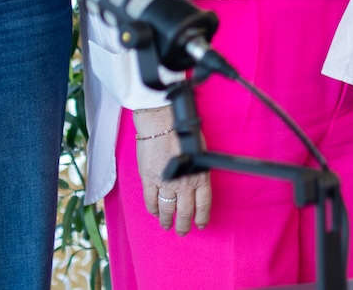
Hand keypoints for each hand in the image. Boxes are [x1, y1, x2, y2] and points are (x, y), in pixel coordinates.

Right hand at [133, 106, 210, 234]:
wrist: (162, 122)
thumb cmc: (183, 131)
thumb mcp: (200, 152)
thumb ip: (199, 169)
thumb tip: (198, 181)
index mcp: (200, 176)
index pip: (203, 205)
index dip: (202, 218)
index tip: (200, 225)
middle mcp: (184, 183)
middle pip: (185, 212)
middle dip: (183, 225)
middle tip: (181, 231)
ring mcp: (166, 183)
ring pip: (167, 210)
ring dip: (167, 220)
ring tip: (167, 226)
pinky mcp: (149, 179)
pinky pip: (150, 200)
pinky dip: (153, 209)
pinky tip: (154, 213)